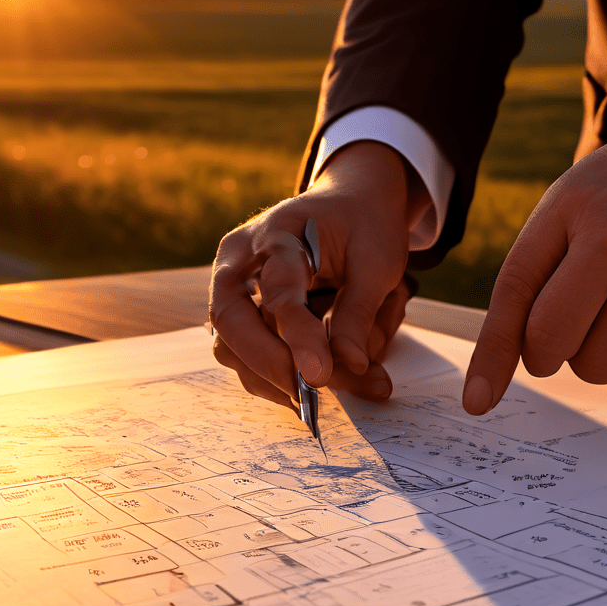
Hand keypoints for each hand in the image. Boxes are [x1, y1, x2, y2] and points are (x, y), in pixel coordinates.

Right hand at [210, 142, 426, 407]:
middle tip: (307, 396)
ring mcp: (233, 284)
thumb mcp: (378, 261)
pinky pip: (238, 350)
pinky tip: (301, 387)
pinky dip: (267, 375)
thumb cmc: (364, 226)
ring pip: (228, 342)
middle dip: (266, 363)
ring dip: (267, 376)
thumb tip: (350, 364)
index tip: (321, 375)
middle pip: (230, 318)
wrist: (350, 204)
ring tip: (316, 400)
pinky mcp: (239, 309)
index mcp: (279, 231)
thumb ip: (359, 313)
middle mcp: (241, 257)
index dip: (299, 337)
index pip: (279, 290)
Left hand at [463, 101, 606, 413]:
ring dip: (593, 356)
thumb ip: (532, 271)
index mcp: (572, 210)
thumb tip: (512, 358)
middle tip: (560, 325)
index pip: (515, 293)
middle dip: (545, 351)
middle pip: (555, 342)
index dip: (492, 353)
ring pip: (604, 367)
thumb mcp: (566, 205)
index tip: (476, 401)